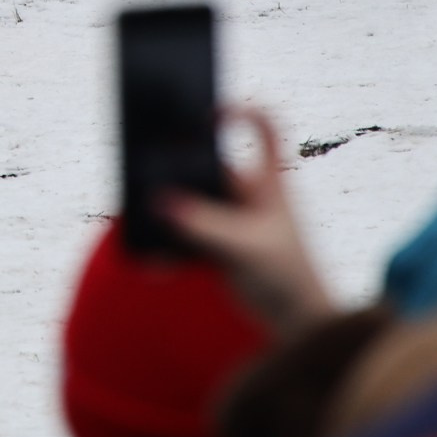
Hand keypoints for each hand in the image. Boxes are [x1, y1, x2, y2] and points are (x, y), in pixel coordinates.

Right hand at [162, 108, 334, 333]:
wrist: (296, 325)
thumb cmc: (287, 278)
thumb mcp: (245, 247)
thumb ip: (203, 225)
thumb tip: (160, 202)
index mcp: (269, 183)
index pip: (265, 129)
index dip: (241, 112)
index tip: (208, 114)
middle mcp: (250, 196)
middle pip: (210, 164)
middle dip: (178, 164)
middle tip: (144, 158)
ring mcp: (232, 222)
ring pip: (192, 202)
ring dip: (169, 209)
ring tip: (140, 211)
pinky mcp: (219, 247)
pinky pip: (186, 236)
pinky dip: (168, 244)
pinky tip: (152, 258)